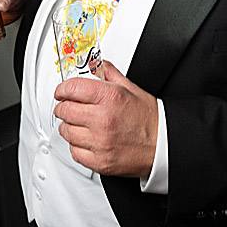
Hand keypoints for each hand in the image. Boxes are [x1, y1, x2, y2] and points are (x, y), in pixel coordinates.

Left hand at [53, 60, 158, 177]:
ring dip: (68, 127)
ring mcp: (100, 142)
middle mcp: (103, 120)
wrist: (164, 146)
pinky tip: (85, 140)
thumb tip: (95, 65)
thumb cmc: (150, 119)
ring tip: (78, 124)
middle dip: (63, 107)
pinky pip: (74, 152)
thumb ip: (109, 74)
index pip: (71, 89)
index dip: (62, 89)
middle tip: (67, 107)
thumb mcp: (131, 89)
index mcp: (109, 98)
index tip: (61, 92)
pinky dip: (76, 146)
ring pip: (66, 132)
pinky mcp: (100, 162)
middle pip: (65, 111)